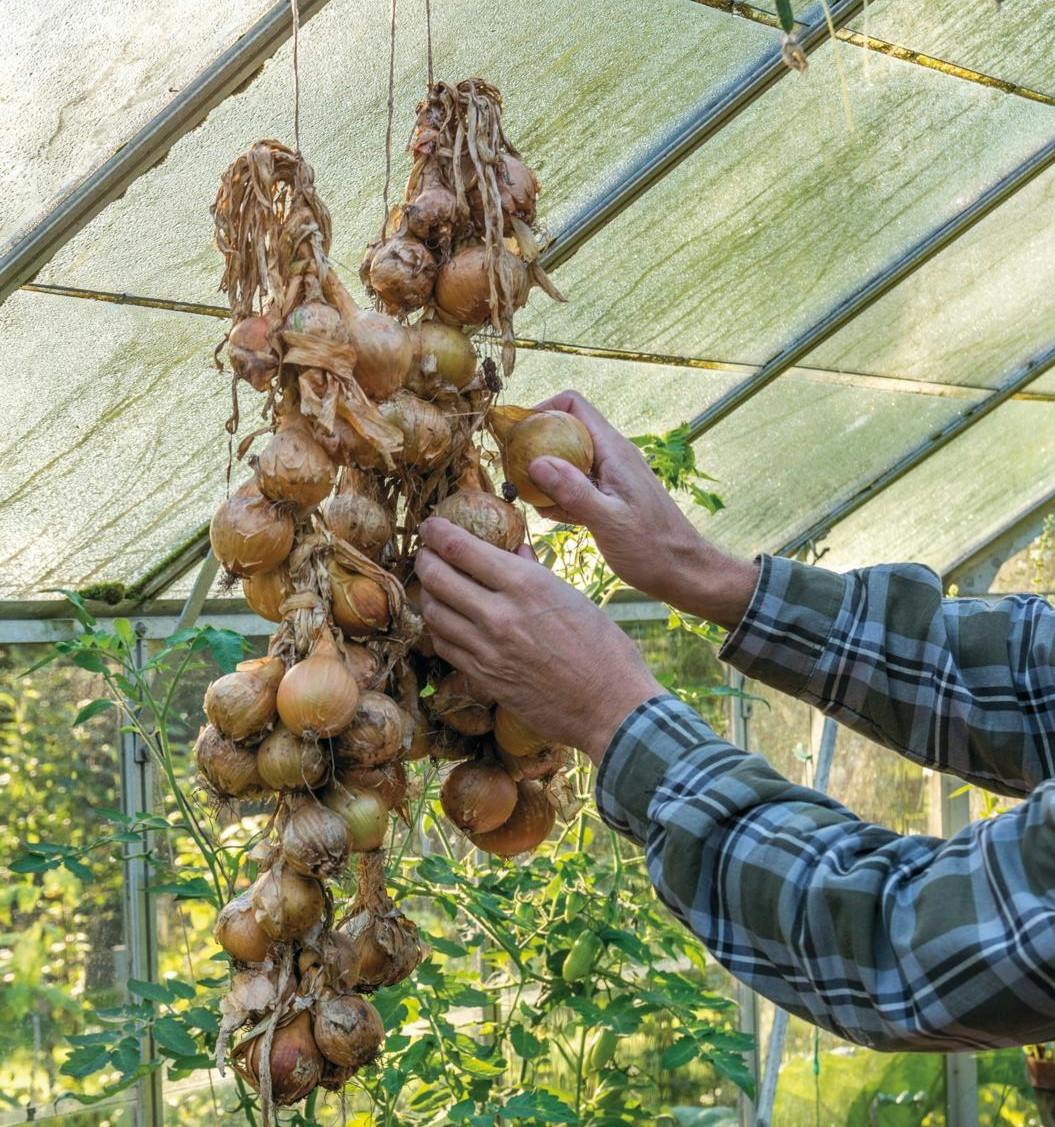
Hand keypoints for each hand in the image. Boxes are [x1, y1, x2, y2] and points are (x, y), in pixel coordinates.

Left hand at [415, 518, 662, 763]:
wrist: (610, 706)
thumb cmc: (603, 648)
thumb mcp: (571, 597)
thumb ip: (534, 572)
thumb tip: (514, 551)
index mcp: (526, 584)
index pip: (462, 549)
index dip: (438, 533)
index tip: (431, 526)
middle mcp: (500, 614)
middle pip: (438, 577)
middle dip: (425, 559)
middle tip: (426, 553)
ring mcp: (487, 649)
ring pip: (435, 612)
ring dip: (428, 594)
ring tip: (433, 585)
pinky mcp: (483, 678)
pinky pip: (445, 646)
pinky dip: (439, 629)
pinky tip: (446, 622)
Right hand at [528, 390, 757, 629]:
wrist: (683, 571)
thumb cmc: (652, 548)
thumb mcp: (608, 521)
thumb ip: (573, 491)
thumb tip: (536, 462)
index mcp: (614, 451)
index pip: (573, 405)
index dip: (542, 410)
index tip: (517, 434)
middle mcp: (612, 456)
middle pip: (566, 429)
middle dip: (536, 444)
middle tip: (513, 469)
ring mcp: (611, 476)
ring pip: (569, 458)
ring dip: (546, 473)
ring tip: (530, 497)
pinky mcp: (610, 496)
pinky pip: (577, 483)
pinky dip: (560, 493)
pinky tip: (553, 515)